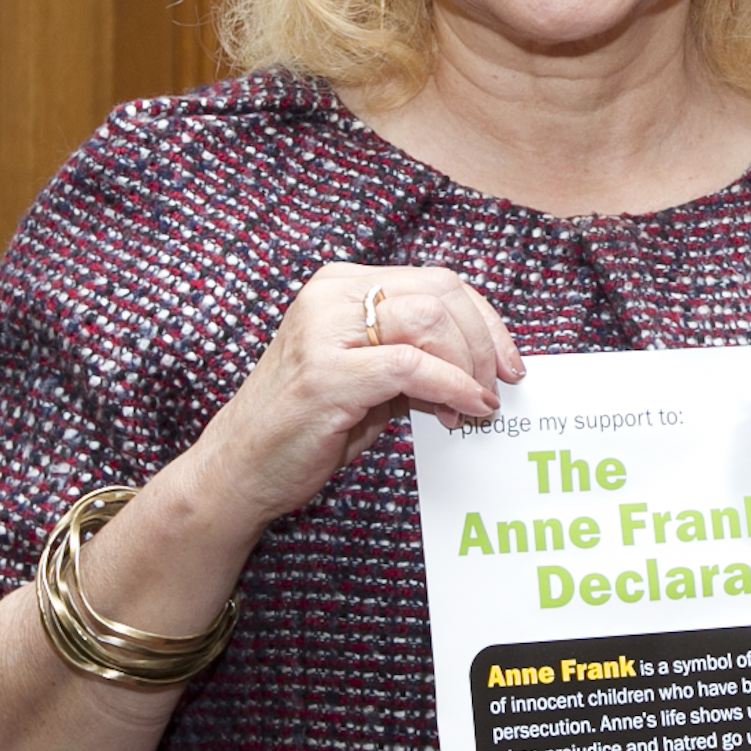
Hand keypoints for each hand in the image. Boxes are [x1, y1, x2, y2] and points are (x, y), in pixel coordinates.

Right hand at [178, 261, 522, 533]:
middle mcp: (332, 295)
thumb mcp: (374, 378)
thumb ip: (419, 357)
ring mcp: (324, 330)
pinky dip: (452, 388)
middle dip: (484, 341)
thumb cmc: (310, 424)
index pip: (438, 282)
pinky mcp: (327, 373)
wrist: (241, 469)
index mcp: (343, 285)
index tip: (509, 361)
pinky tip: (464, 411)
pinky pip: (412, 367)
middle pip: (441, 292)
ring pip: (430, 321)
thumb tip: (485, 363)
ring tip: (472, 406)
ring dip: (467, 368)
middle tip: (498, 385)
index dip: (485, 321)